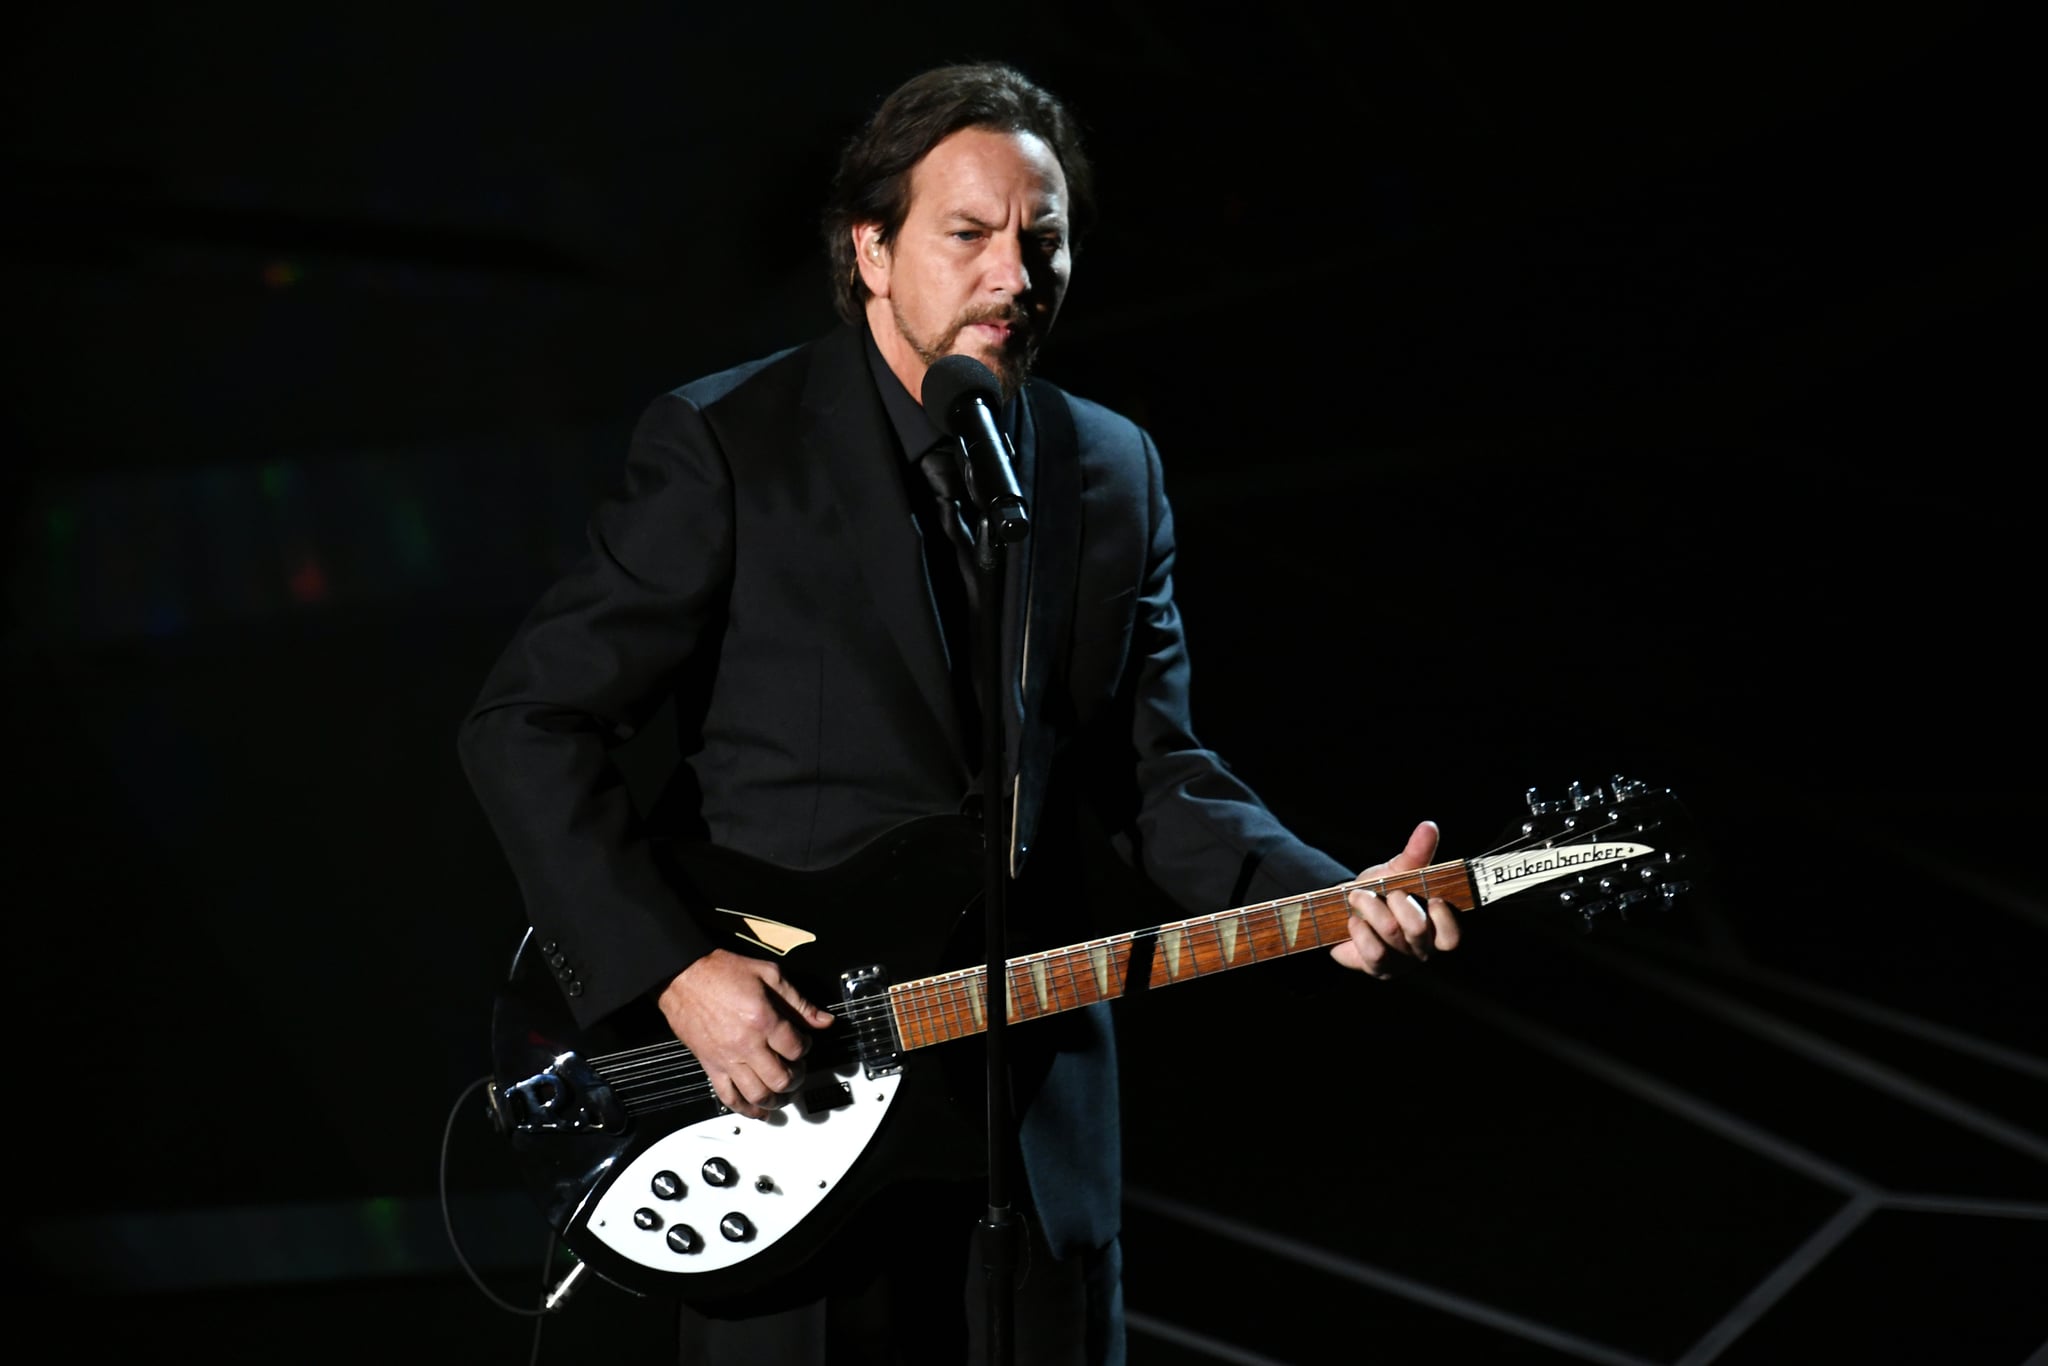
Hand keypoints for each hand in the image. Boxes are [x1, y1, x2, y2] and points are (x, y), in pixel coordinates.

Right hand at [657, 949, 835, 1118]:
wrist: (683, 976)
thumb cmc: (720, 972)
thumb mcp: (769, 974)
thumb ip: (798, 1001)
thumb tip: (823, 1020)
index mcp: (763, 1020)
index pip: (797, 1048)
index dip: (807, 1048)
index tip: (804, 1044)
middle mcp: (746, 1044)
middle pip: (781, 1078)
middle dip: (796, 1078)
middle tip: (798, 1071)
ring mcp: (727, 1058)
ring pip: (758, 1094)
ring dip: (776, 1100)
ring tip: (783, 1095)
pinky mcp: (710, 1066)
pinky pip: (728, 1097)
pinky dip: (745, 1109)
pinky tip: (757, 1111)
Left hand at [1331, 820, 1461, 979]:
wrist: (1344, 909)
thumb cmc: (1381, 890)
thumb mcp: (1399, 871)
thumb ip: (1417, 853)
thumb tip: (1429, 826)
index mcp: (1436, 928)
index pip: (1452, 938)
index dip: (1443, 919)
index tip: (1431, 898)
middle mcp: (1422, 949)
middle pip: (1419, 931)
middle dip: (1398, 903)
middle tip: (1386, 891)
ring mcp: (1401, 962)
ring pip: (1391, 934)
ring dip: (1371, 909)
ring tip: (1358, 896)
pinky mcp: (1378, 968)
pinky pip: (1373, 952)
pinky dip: (1360, 931)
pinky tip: (1353, 921)